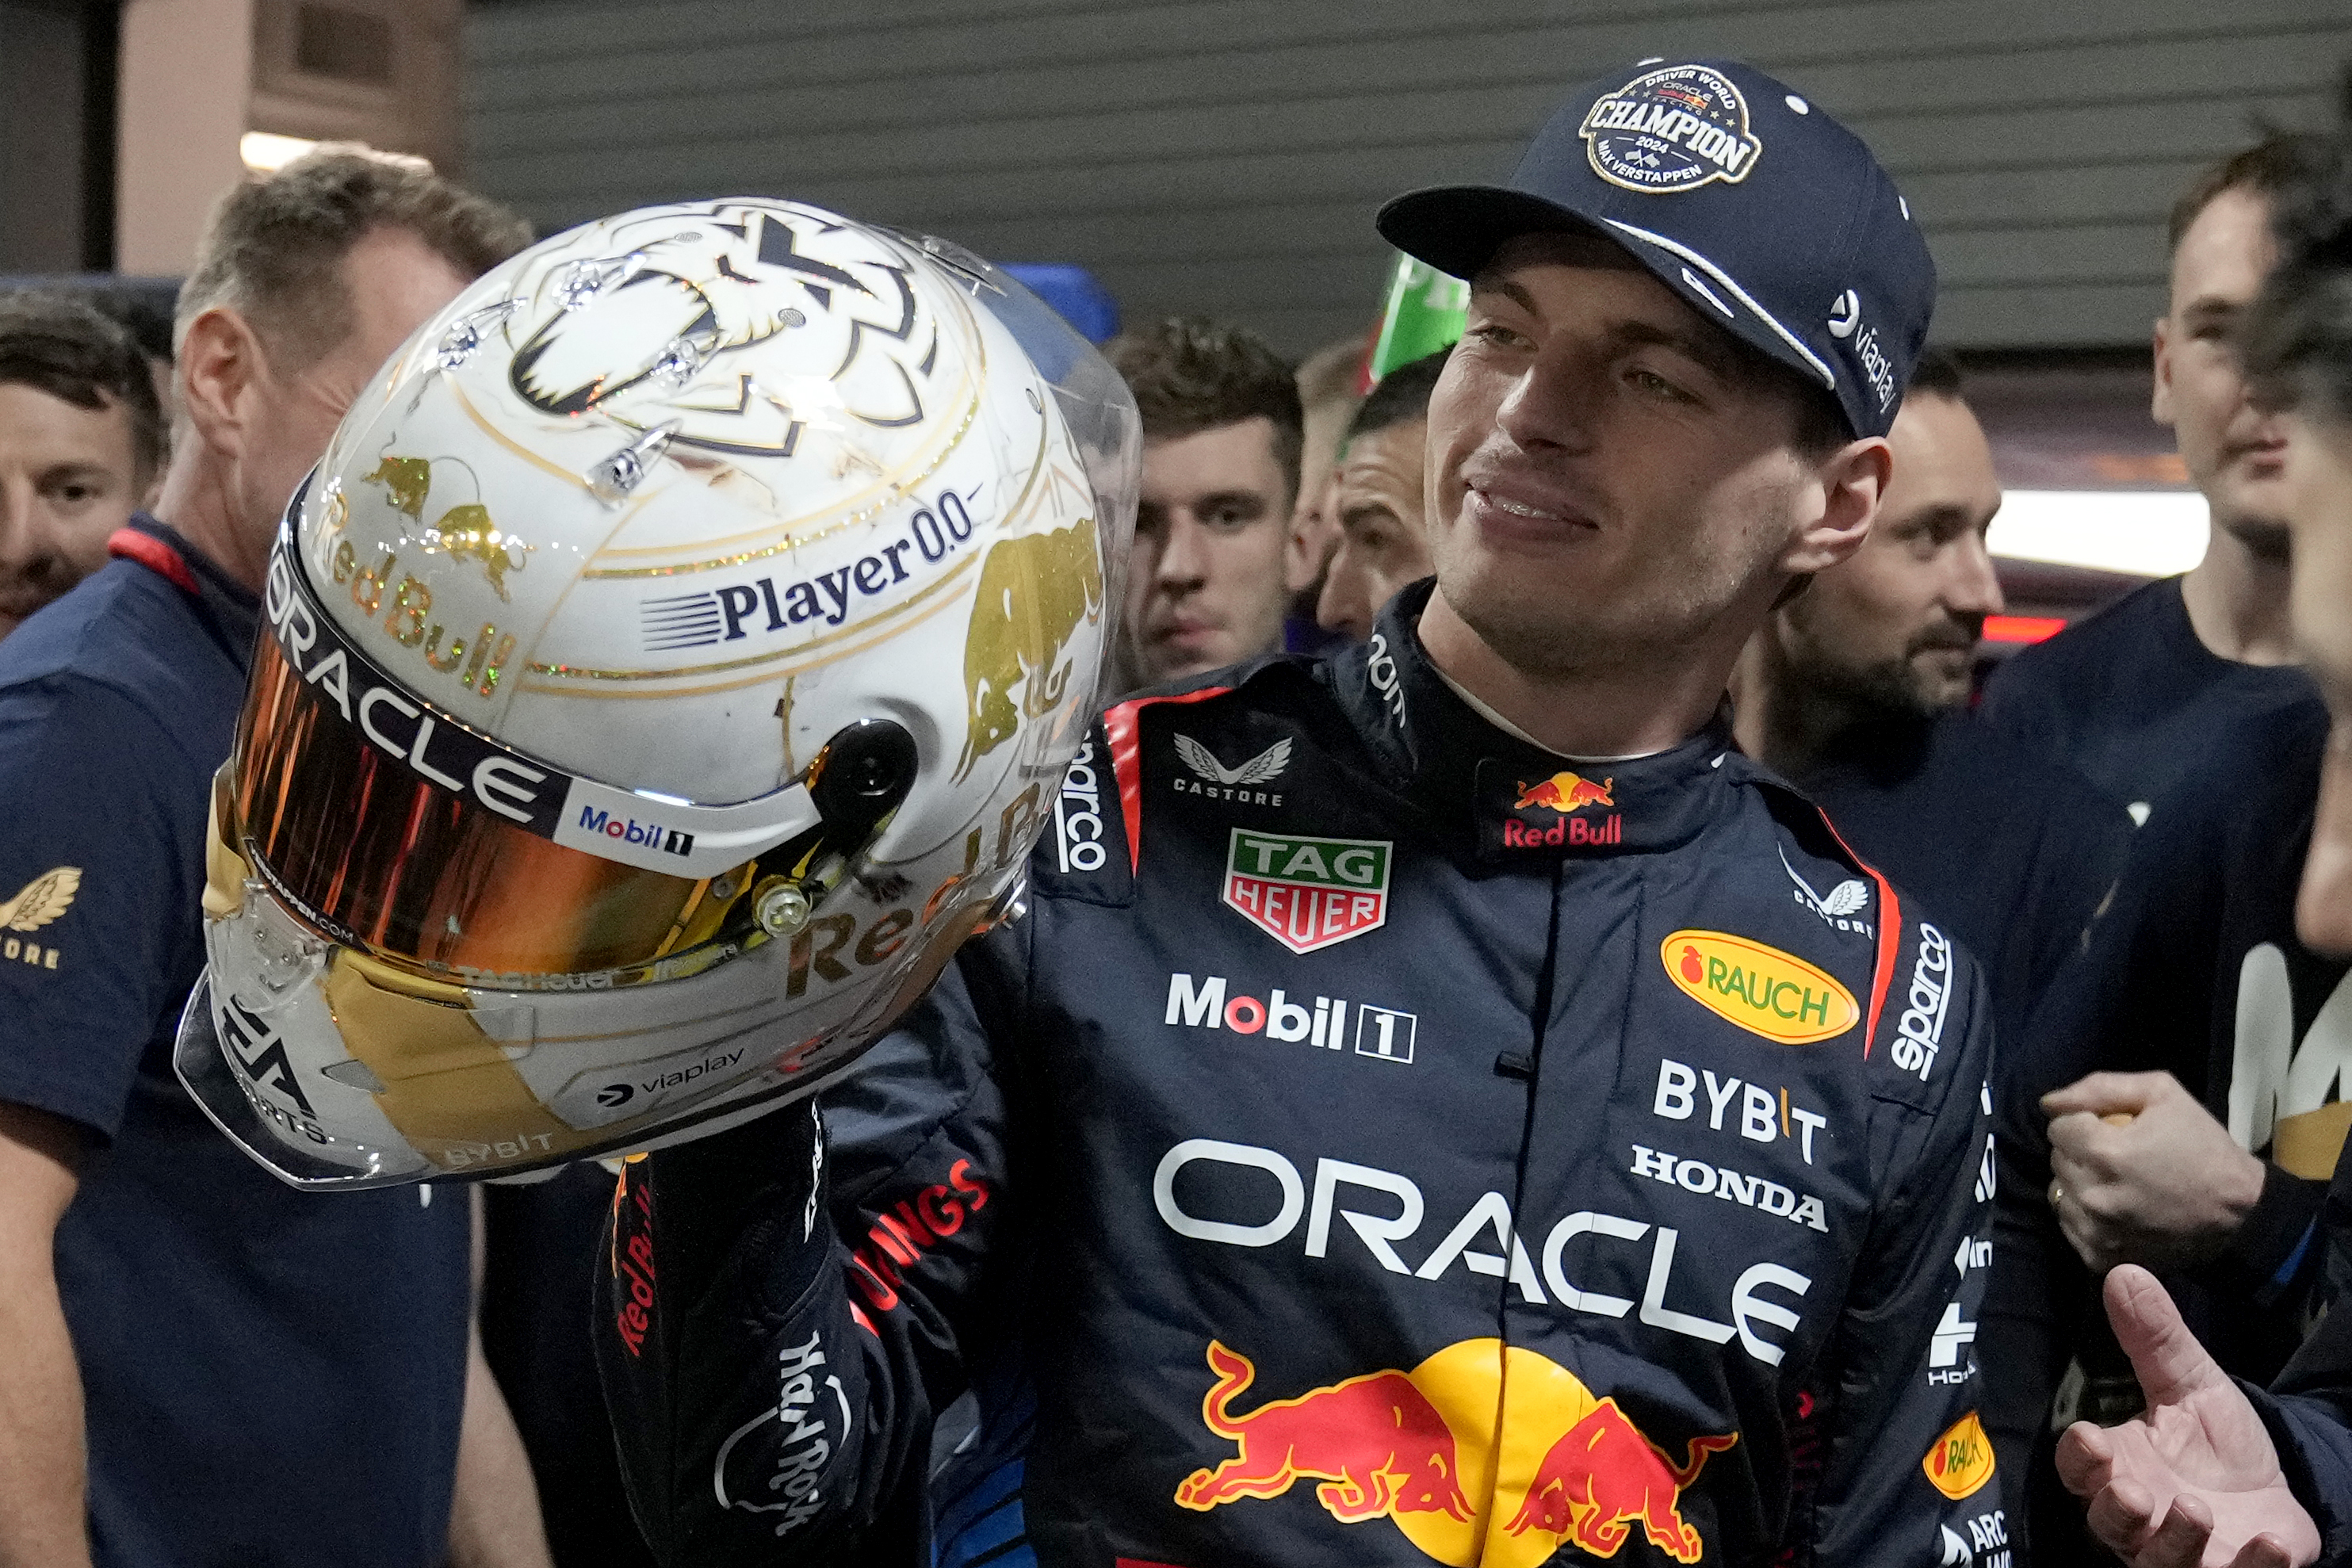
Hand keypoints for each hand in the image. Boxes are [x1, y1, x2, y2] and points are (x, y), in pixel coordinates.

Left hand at [2044, 1071, 2265, 1271]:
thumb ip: (2100, 1088)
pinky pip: (2071, 1228)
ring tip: (2115, 1183)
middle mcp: (2093, 1196)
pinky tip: (2115, 1210)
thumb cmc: (2204, 1147)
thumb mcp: (2162, 1094)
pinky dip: (2086, 1217)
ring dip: (2079, 1184)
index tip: (2109, 1129)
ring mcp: (2097, 1232)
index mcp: (2104, 1153)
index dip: (2082, 1123)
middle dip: (2080, 1151)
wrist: (2241, 1214)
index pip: (2058, 1128)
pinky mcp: (2103, 1259)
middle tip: (2117, 1155)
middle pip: (2057, 1160)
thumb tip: (2049, 1103)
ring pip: (2060, 1194)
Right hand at [2057, 1264, 2317, 1566]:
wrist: (2270, 1496)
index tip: (2090, 1438)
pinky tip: (2269, 1544)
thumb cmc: (2214, 1443)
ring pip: (2161, 1561)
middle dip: (2116, 1512)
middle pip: (2109, 1525)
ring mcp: (2182, 1555)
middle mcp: (2139, 1520)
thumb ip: (2154, 1339)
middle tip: (2132, 1491)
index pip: (2079, 1470)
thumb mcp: (2191, 1385)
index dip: (2080, 1460)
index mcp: (2118, 1468)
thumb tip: (2123, 1272)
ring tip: (2196, 1508)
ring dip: (2175, 1540)